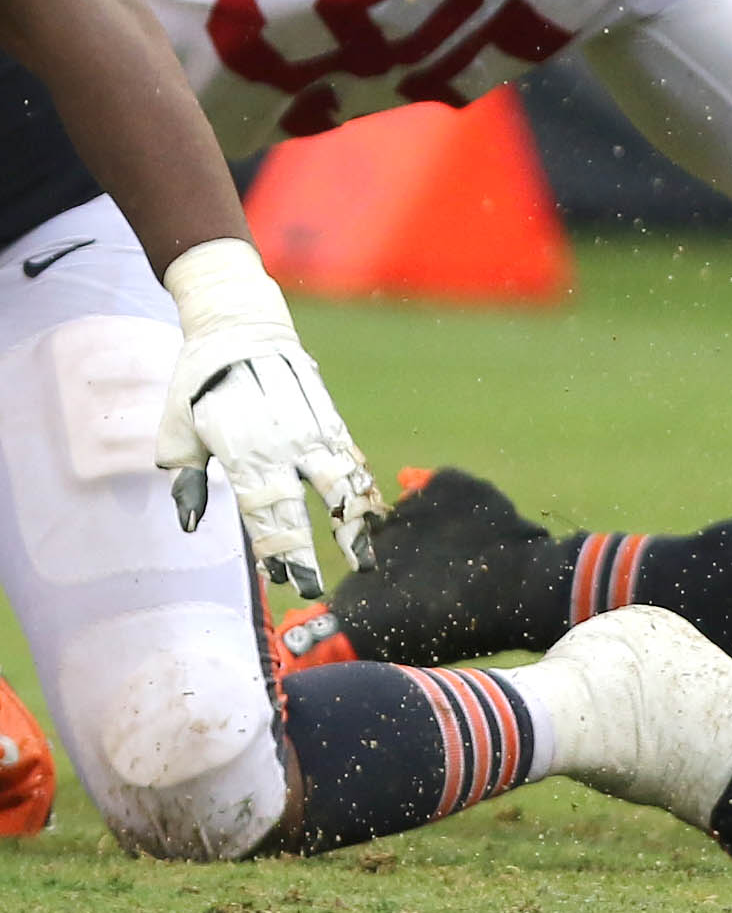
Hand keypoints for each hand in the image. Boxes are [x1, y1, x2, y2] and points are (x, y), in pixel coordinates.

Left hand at [155, 239, 383, 597]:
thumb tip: (189, 524)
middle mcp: (284, 442)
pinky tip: (372, 512)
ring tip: (367, 555)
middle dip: (320, 548)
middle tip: (327, 585)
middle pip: (313, 503)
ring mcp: (312, 428)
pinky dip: (362, 487)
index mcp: (243, 450)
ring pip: (344, 481)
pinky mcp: (329, 416)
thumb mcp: (178, 430)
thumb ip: (187, 479)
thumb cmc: (199, 384)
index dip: (278, 548)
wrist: (241, 327)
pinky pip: (351, 458)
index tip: (286, 579)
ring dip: (356, 521)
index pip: (265, 510)